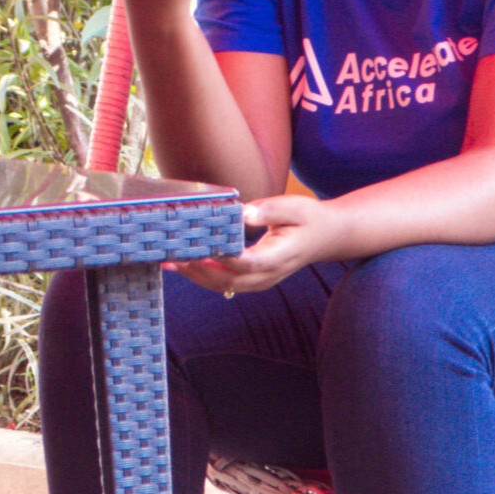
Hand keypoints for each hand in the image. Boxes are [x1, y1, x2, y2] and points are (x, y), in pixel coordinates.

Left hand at [170, 194, 348, 295]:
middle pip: (229, 279)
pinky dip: (203, 276)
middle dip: (198, 269)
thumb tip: (242, 213)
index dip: (220, 258)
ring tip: (169, 261)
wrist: (325, 236)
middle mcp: (269, 275)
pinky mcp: (254, 279)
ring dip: (195, 276)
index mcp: (279, 257)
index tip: (197, 248)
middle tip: (171, 255)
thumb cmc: (308, 218)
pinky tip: (182, 264)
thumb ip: (267, 210)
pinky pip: (226, 283)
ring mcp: (261, 281)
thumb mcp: (293, 207)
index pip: (246, 262)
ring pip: (224, 286)